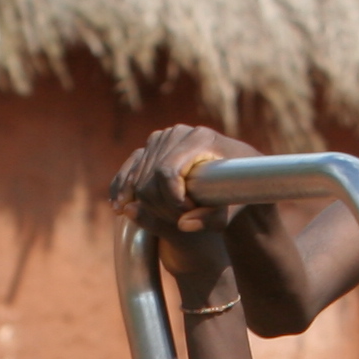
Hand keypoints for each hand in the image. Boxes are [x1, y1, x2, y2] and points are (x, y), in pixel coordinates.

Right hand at [110, 124, 260, 232]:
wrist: (237, 173)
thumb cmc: (238, 191)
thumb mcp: (231, 210)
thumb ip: (210, 219)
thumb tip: (182, 226)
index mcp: (200, 138)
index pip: (167, 171)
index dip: (171, 200)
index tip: (186, 215)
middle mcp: (178, 132)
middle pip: (150, 177)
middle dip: (160, 206)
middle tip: (179, 220)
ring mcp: (162, 137)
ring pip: (138, 178)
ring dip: (148, 205)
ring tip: (167, 218)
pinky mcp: (152, 146)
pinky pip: (129, 168)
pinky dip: (123, 189)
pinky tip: (119, 208)